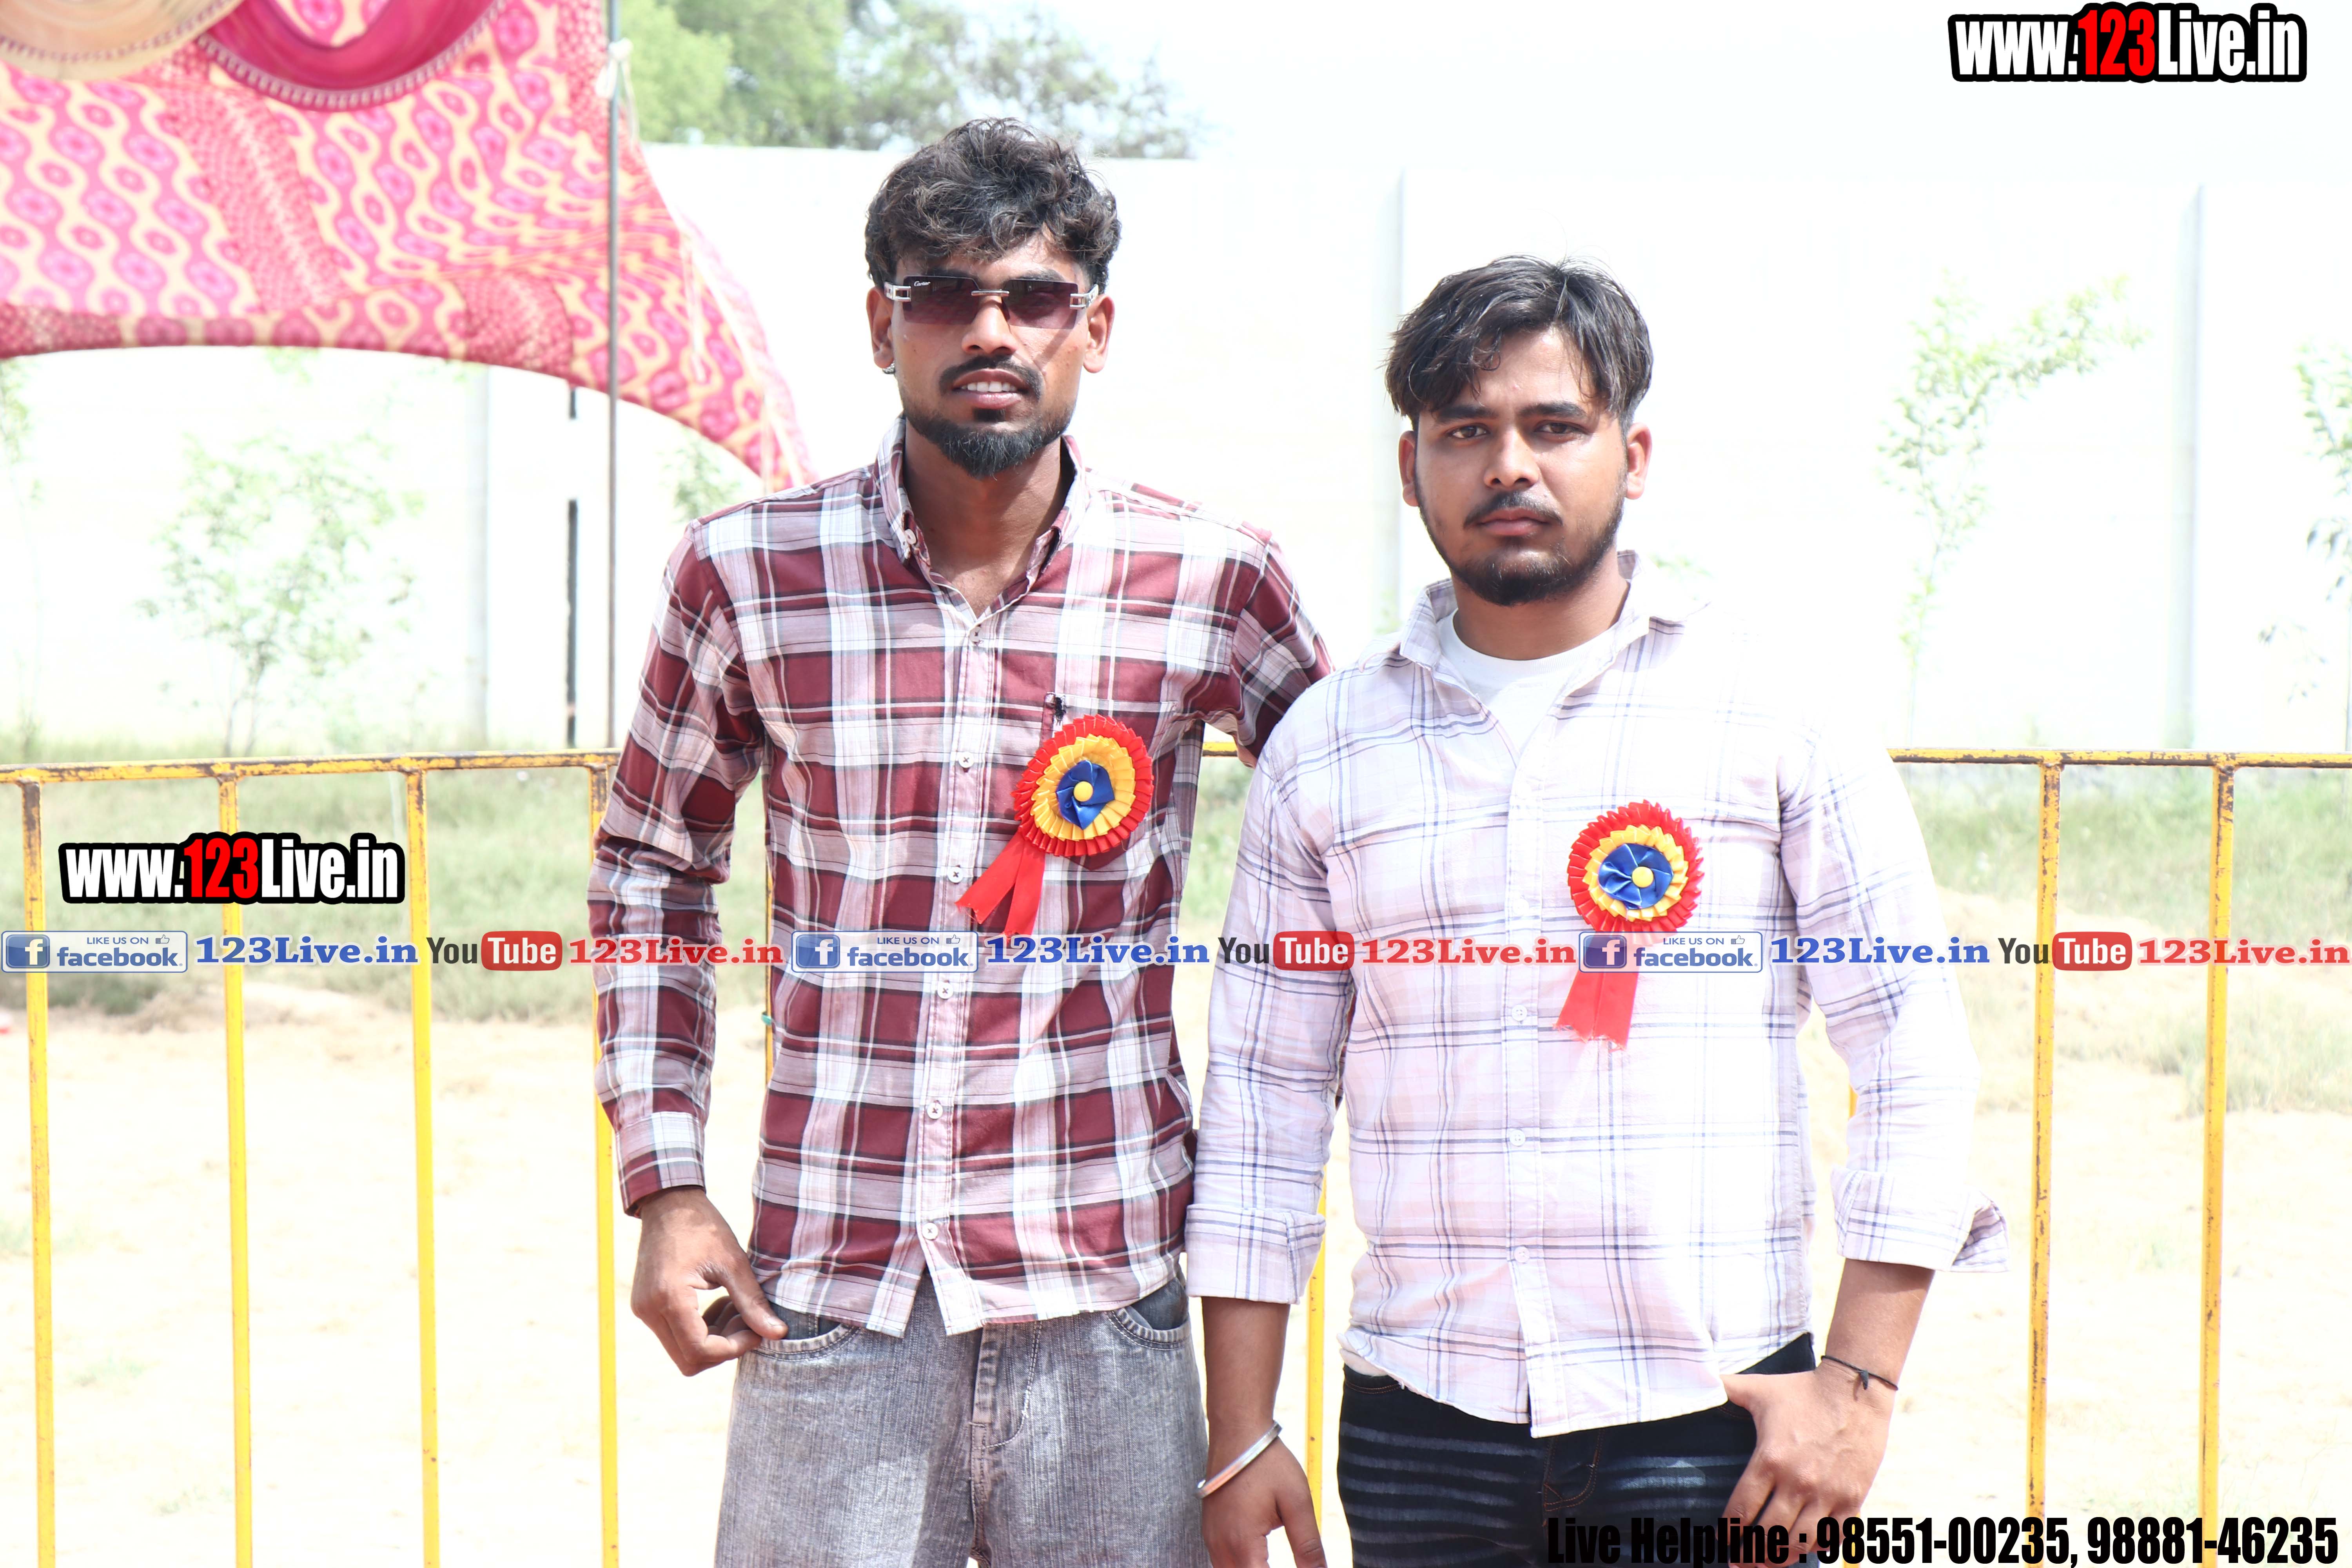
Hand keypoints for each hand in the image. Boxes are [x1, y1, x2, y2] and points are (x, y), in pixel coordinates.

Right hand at [629, 1187, 785, 1374]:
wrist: (668, 1203)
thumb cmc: (703, 1226)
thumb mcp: (734, 1263)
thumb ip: (753, 1303)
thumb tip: (778, 1334)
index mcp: (670, 1298)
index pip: (700, 1351)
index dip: (733, 1349)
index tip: (756, 1331)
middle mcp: (650, 1310)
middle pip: (689, 1360)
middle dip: (723, 1349)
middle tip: (747, 1322)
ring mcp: (644, 1310)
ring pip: (682, 1350)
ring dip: (713, 1339)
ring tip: (736, 1307)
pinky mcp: (646, 1306)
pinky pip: (674, 1335)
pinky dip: (700, 1329)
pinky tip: (719, 1303)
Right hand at [1201, 1436, 1323, 1567]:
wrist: (1237, 1431)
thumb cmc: (1267, 1462)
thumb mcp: (1297, 1502)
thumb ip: (1308, 1546)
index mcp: (1243, 1543)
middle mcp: (1220, 1546)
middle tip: (1289, 1563)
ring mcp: (1211, 1538)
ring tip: (1272, 1561)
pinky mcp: (1210, 1530)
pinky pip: (1221, 1562)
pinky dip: (1241, 1565)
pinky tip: (1258, 1559)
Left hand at [1721, 1366, 1894, 1547]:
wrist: (1855, 1390)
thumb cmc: (1802, 1389)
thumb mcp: (1759, 1388)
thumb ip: (1724, 1388)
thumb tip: (1698, 1379)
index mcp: (1770, 1459)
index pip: (1741, 1509)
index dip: (1728, 1529)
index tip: (1722, 1539)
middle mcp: (1798, 1482)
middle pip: (1769, 1534)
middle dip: (1751, 1553)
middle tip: (1740, 1561)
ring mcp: (1828, 1493)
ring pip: (1800, 1543)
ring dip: (1781, 1558)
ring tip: (1767, 1563)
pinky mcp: (1853, 1498)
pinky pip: (1833, 1537)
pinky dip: (1818, 1547)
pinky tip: (1805, 1547)